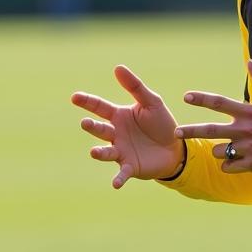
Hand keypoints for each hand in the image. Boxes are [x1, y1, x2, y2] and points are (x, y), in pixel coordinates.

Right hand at [71, 64, 183, 187]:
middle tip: (85, 123)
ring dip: (99, 152)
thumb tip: (117, 67)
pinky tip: (115, 184)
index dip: (87, 102)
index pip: (99, 107)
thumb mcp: (151, 102)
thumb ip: (135, 86)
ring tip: (94, 152)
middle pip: (100, 129)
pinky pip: (121, 173)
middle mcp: (115, 134)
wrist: (176, 147)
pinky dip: (118, 179)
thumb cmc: (161, 123)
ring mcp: (120, 151)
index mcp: (118, 116)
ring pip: (106, 151)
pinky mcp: (130, 166)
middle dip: (92, 127)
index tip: (75, 97)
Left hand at [174, 60, 251, 176]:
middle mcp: (245, 131)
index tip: (186, 96)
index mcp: (250, 113)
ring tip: (228, 148)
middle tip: (176, 132)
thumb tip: (250, 62)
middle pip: (210, 130)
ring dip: (218, 150)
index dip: (201, 98)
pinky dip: (228, 165)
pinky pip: (229, 167)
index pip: (220, 103)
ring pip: (219, 151)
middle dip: (191, 130)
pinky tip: (234, 163)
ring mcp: (247, 149)